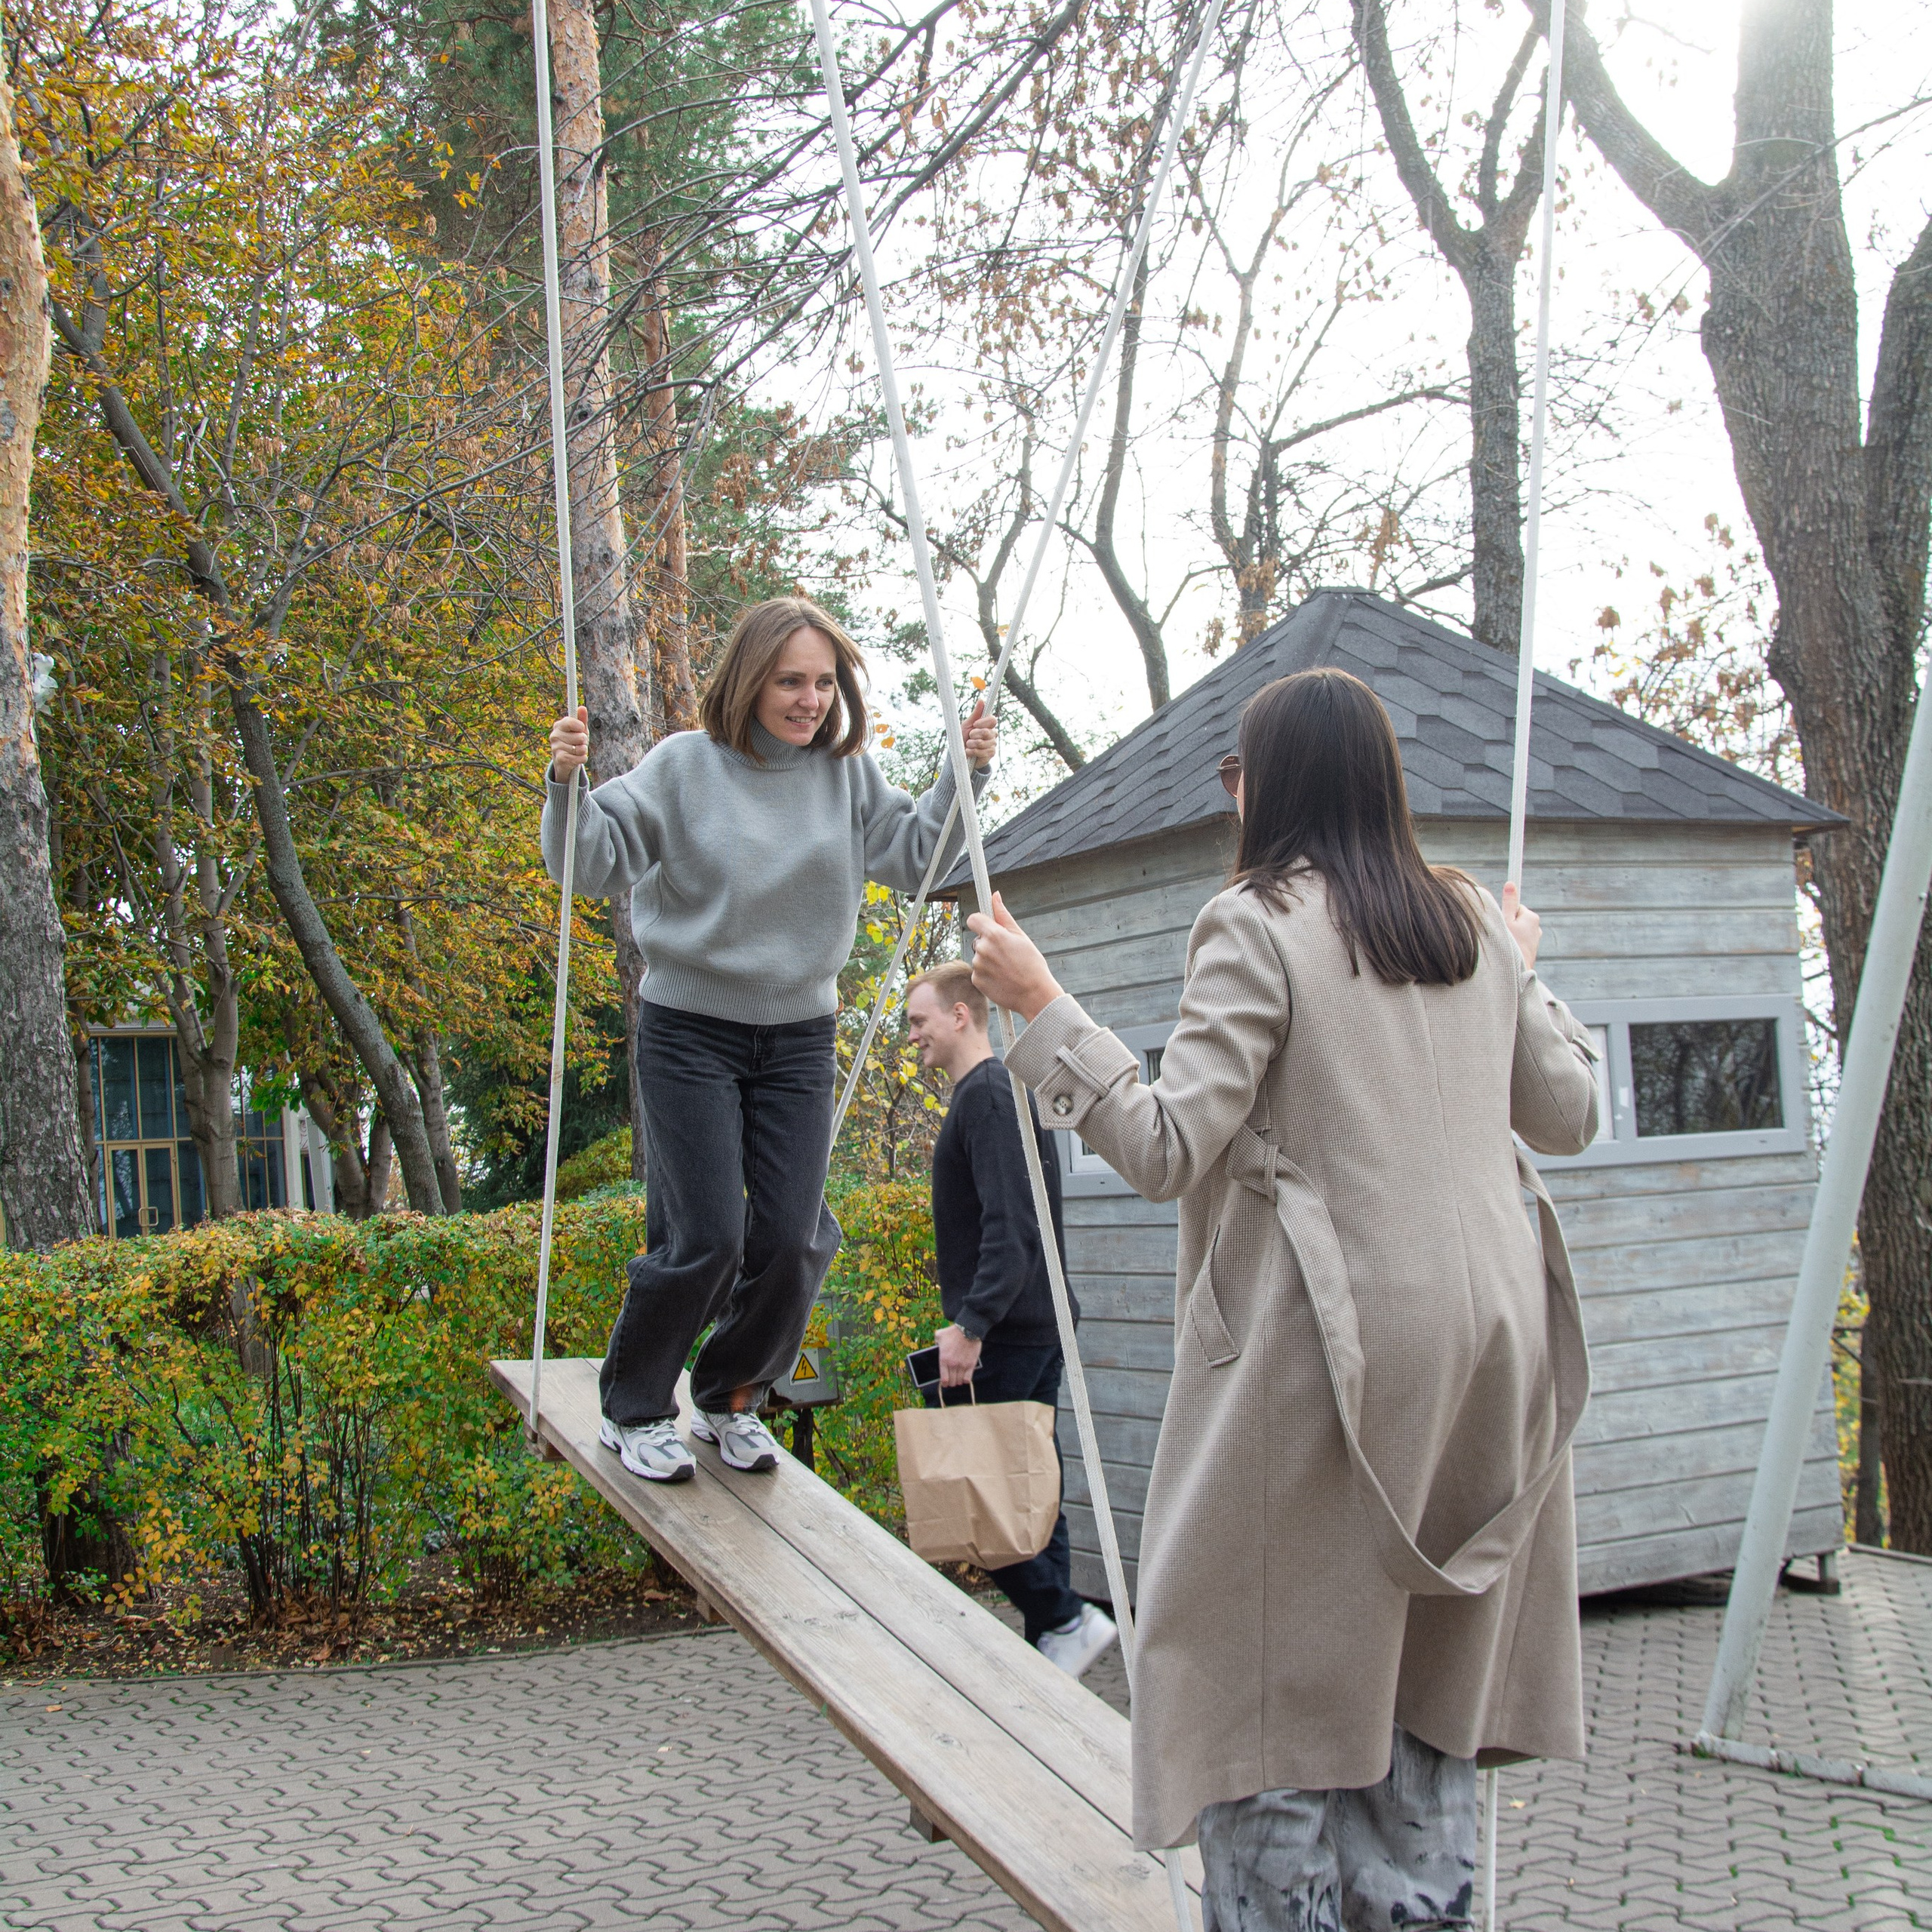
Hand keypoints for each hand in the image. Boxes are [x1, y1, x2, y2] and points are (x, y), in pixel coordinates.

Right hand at [549, 705, 588, 781]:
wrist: (564, 762)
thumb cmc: (573, 742)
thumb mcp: (579, 730)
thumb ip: (581, 720)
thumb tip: (582, 708)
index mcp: (559, 725)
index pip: (571, 722)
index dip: (580, 727)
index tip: (581, 729)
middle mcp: (554, 735)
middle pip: (580, 737)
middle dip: (584, 741)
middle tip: (579, 743)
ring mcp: (556, 747)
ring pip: (581, 748)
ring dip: (583, 751)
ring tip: (577, 751)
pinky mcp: (560, 759)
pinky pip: (580, 758)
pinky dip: (583, 759)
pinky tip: (577, 758)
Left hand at [937, 1323, 982, 1388]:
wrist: (968, 1329)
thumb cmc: (953, 1332)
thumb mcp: (939, 1335)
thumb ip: (935, 1342)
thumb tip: (935, 1345)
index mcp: (943, 1359)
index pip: (943, 1379)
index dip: (944, 1383)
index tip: (944, 1384)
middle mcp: (953, 1364)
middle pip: (952, 1381)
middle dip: (951, 1383)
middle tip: (951, 1382)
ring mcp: (962, 1365)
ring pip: (959, 1381)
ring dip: (958, 1382)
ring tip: (958, 1380)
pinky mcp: (971, 1364)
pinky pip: (968, 1378)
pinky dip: (966, 1380)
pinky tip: (965, 1378)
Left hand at [962, 698, 997, 769]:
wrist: (960, 753)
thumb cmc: (963, 737)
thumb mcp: (967, 724)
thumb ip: (975, 714)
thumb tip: (981, 700)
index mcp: (988, 725)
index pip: (993, 720)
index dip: (983, 722)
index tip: (974, 724)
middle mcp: (992, 734)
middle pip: (986, 732)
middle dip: (974, 734)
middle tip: (969, 736)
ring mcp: (992, 744)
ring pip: (983, 742)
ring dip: (971, 744)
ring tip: (968, 745)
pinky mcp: (990, 754)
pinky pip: (982, 752)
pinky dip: (972, 752)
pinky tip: (969, 751)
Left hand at [967, 890, 1062, 1021]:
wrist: (1034, 995)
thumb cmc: (1032, 964)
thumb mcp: (1021, 937)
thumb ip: (1003, 916)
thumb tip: (995, 896)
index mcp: (994, 935)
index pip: (973, 919)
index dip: (980, 922)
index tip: (987, 927)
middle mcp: (982, 949)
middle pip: (978, 940)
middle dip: (989, 944)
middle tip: (1007, 954)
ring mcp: (978, 966)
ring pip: (979, 957)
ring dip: (989, 961)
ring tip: (1007, 968)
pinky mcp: (976, 981)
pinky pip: (978, 972)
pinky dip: (987, 974)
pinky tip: (1002, 978)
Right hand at [1502, 881, 1540, 969]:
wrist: (1516, 974)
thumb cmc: (1510, 946)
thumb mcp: (1505, 921)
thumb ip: (1509, 902)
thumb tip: (1511, 884)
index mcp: (1532, 918)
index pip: (1516, 907)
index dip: (1506, 912)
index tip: (1502, 914)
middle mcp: (1536, 927)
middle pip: (1517, 918)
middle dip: (1507, 924)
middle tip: (1500, 933)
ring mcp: (1535, 939)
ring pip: (1518, 931)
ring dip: (1510, 935)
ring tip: (1505, 945)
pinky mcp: (1532, 949)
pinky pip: (1520, 941)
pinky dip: (1514, 944)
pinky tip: (1510, 952)